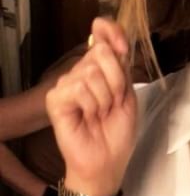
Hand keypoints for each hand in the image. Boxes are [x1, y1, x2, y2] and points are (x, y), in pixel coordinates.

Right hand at [46, 17, 136, 195]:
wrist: (106, 163)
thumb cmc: (117, 134)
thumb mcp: (128, 96)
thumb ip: (121, 66)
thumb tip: (110, 37)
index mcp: (100, 69)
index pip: (102, 35)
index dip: (112, 32)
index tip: (123, 48)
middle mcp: (81, 72)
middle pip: (101, 54)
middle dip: (116, 83)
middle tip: (112, 106)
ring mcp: (67, 84)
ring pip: (91, 73)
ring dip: (104, 99)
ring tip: (100, 116)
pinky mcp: (56, 99)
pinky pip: (79, 88)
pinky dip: (90, 105)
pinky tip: (87, 118)